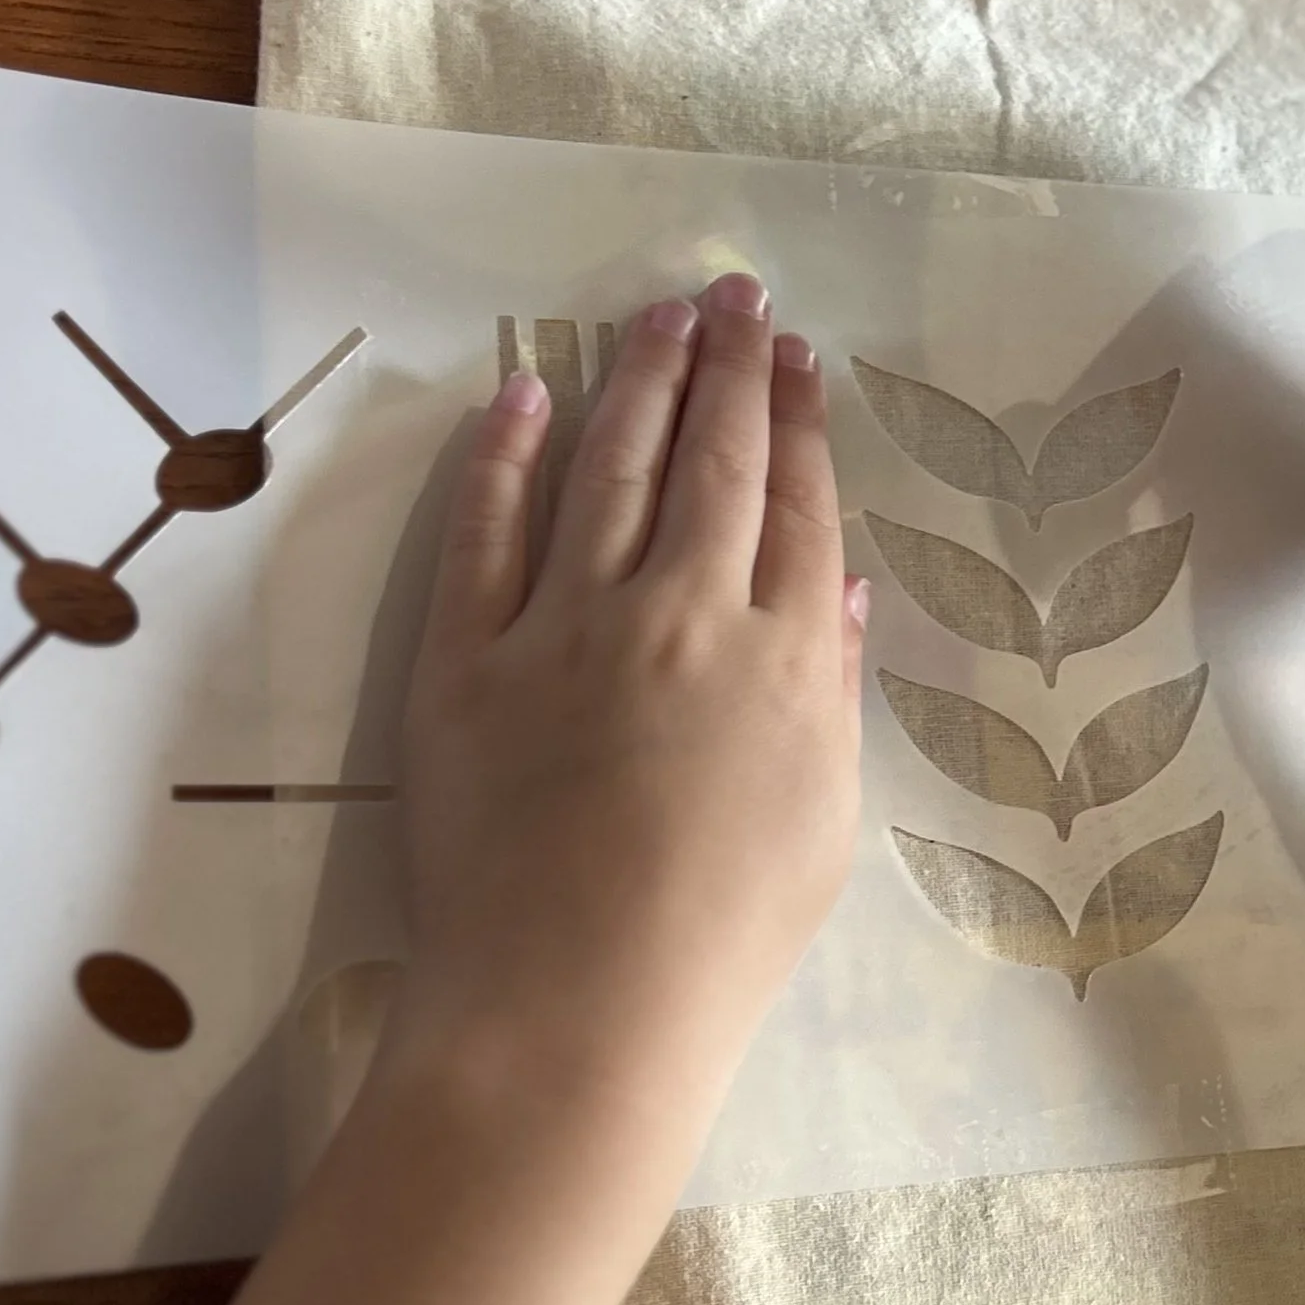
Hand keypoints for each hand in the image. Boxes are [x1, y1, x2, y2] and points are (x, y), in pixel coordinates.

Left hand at [387, 272, 865, 1150]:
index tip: (800, 358)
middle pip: (714, 461)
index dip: (802, 421)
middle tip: (737, 295)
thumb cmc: (723, 938)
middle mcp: (684, 613)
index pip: (797, 506)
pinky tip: (525, 394)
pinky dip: (504, 456)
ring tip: (657, 315)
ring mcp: (568, 627)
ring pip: (610, 469)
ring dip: (639, 380)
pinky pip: (484, 532)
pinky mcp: (467, 657)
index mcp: (781, 658)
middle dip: (732, 367)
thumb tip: (837, 591)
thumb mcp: (826, 822)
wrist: (575, 1009)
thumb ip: (831, 693)